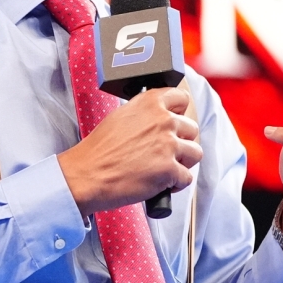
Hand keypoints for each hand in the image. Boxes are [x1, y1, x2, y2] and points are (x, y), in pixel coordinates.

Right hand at [59, 86, 201, 214]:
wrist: (86, 175)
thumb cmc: (98, 151)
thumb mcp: (120, 116)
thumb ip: (146, 114)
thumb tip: (162, 119)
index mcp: (150, 102)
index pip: (182, 98)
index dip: (180, 113)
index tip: (175, 124)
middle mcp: (163, 120)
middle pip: (192, 129)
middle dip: (182, 142)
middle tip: (165, 152)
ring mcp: (168, 145)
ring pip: (195, 153)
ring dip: (183, 162)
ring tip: (165, 169)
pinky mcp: (169, 170)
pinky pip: (186, 177)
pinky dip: (176, 184)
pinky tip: (161, 184)